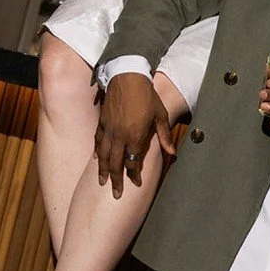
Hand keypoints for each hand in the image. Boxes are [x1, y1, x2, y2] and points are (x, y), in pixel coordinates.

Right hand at [95, 73, 175, 196]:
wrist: (127, 77)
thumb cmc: (147, 95)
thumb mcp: (160, 115)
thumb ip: (164, 136)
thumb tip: (172, 153)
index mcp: (135, 135)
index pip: (133, 162)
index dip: (134, 175)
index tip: (136, 183)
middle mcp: (120, 136)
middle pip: (116, 163)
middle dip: (116, 180)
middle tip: (115, 194)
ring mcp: (109, 129)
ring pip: (104, 155)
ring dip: (103, 170)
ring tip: (102, 182)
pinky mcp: (102, 122)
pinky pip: (98, 141)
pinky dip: (98, 152)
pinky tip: (98, 160)